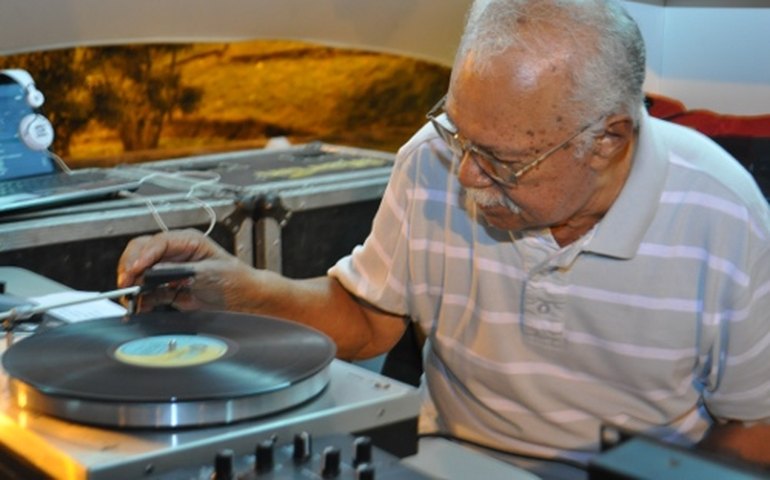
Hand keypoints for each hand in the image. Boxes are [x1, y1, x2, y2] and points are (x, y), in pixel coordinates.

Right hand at [117, 229, 249, 311]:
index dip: (144, 255)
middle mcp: (174, 252)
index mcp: (187, 241)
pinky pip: (146, 291)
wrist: (242, 298)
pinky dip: (139, 298)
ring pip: (139, 271)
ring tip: (130, 296)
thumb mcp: (209, 272)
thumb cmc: (234, 279)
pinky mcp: (166, 287)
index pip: (157, 243)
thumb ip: (181, 271)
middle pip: (141, 252)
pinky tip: (139, 306)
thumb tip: (155, 271)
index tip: (135, 270)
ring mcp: (168, 269)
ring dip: (132, 283)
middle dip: (131, 266)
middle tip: (126, 283)